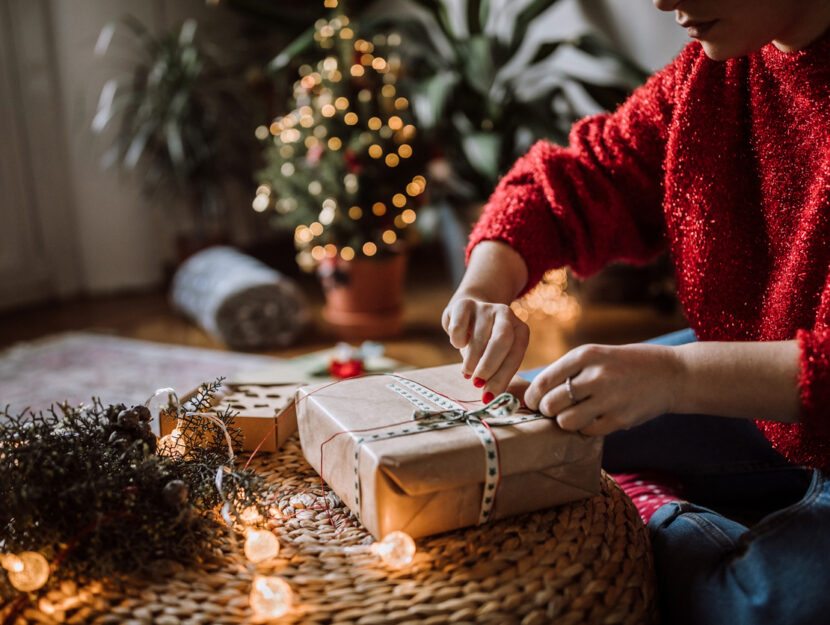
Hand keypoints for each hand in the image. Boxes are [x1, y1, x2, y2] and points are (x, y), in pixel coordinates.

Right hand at [442, 296, 529, 399]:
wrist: (467, 312)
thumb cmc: (484, 343)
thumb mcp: (497, 357)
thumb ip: (497, 374)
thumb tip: (490, 399)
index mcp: (520, 330)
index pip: (516, 354)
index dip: (502, 377)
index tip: (489, 395)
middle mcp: (506, 314)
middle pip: (502, 341)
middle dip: (489, 366)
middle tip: (477, 383)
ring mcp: (485, 307)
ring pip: (478, 338)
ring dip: (471, 361)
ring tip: (467, 371)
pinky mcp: (464, 304)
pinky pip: (458, 327)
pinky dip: (457, 342)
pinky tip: (459, 345)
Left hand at [523, 343, 682, 435]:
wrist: (671, 374)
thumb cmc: (624, 365)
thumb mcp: (596, 356)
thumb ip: (569, 370)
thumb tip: (535, 393)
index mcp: (586, 355)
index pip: (544, 381)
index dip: (532, 396)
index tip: (532, 402)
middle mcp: (596, 375)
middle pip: (550, 404)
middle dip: (547, 410)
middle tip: (553, 410)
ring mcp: (609, 398)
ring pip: (565, 422)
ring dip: (565, 421)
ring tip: (574, 414)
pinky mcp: (620, 419)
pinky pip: (587, 432)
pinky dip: (585, 429)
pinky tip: (594, 418)